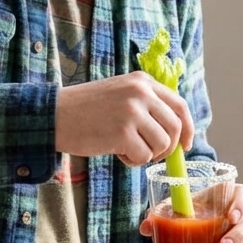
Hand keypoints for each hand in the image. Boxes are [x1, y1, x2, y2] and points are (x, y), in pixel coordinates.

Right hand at [55, 72, 194, 165]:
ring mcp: (133, 112)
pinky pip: (144, 156)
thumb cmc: (86, 109)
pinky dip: (133, 161)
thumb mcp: (120, 93)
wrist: (55, 114)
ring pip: (162, 145)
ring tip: (126, 148)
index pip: (180, 106)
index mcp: (143, 81)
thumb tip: (175, 132)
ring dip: (147, 154)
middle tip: (150, 154)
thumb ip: (147, 104)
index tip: (185, 144)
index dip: (188, 128)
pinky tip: (116, 152)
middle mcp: (141, 93)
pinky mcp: (123, 133)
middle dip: (167, 148)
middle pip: (175, 128)